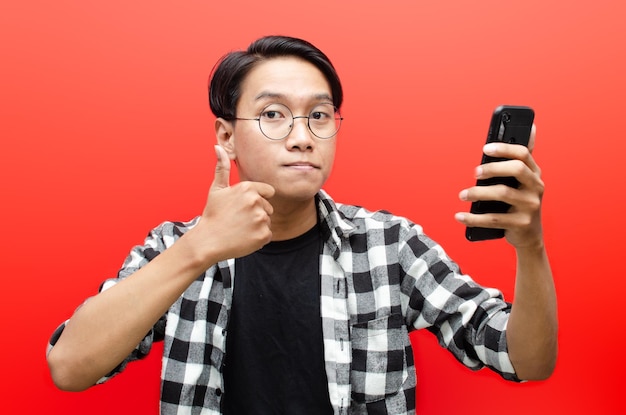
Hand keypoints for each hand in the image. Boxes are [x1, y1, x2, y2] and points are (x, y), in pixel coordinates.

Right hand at [187, 145, 274, 263]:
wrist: (208, 241)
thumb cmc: (212, 215)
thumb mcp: (216, 189)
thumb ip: (221, 168)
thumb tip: (218, 148)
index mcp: (247, 188)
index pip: (268, 192)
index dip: (257, 199)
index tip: (244, 207)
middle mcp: (256, 201)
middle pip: (268, 207)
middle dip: (257, 213)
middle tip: (239, 219)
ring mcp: (260, 218)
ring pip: (267, 221)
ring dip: (257, 226)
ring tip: (240, 228)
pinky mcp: (263, 235)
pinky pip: (267, 235)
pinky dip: (258, 238)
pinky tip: (244, 237)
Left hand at [456, 125, 544, 247]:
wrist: (529, 236)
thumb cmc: (519, 204)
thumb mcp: (522, 182)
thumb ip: (518, 161)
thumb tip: (530, 127)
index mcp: (534, 174)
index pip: (523, 154)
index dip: (504, 148)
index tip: (485, 148)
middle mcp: (536, 187)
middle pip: (517, 169)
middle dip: (493, 168)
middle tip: (474, 172)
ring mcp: (530, 206)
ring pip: (503, 193)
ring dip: (478, 193)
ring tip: (462, 194)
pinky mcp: (521, 224)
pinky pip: (493, 219)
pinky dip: (473, 218)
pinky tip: (460, 216)